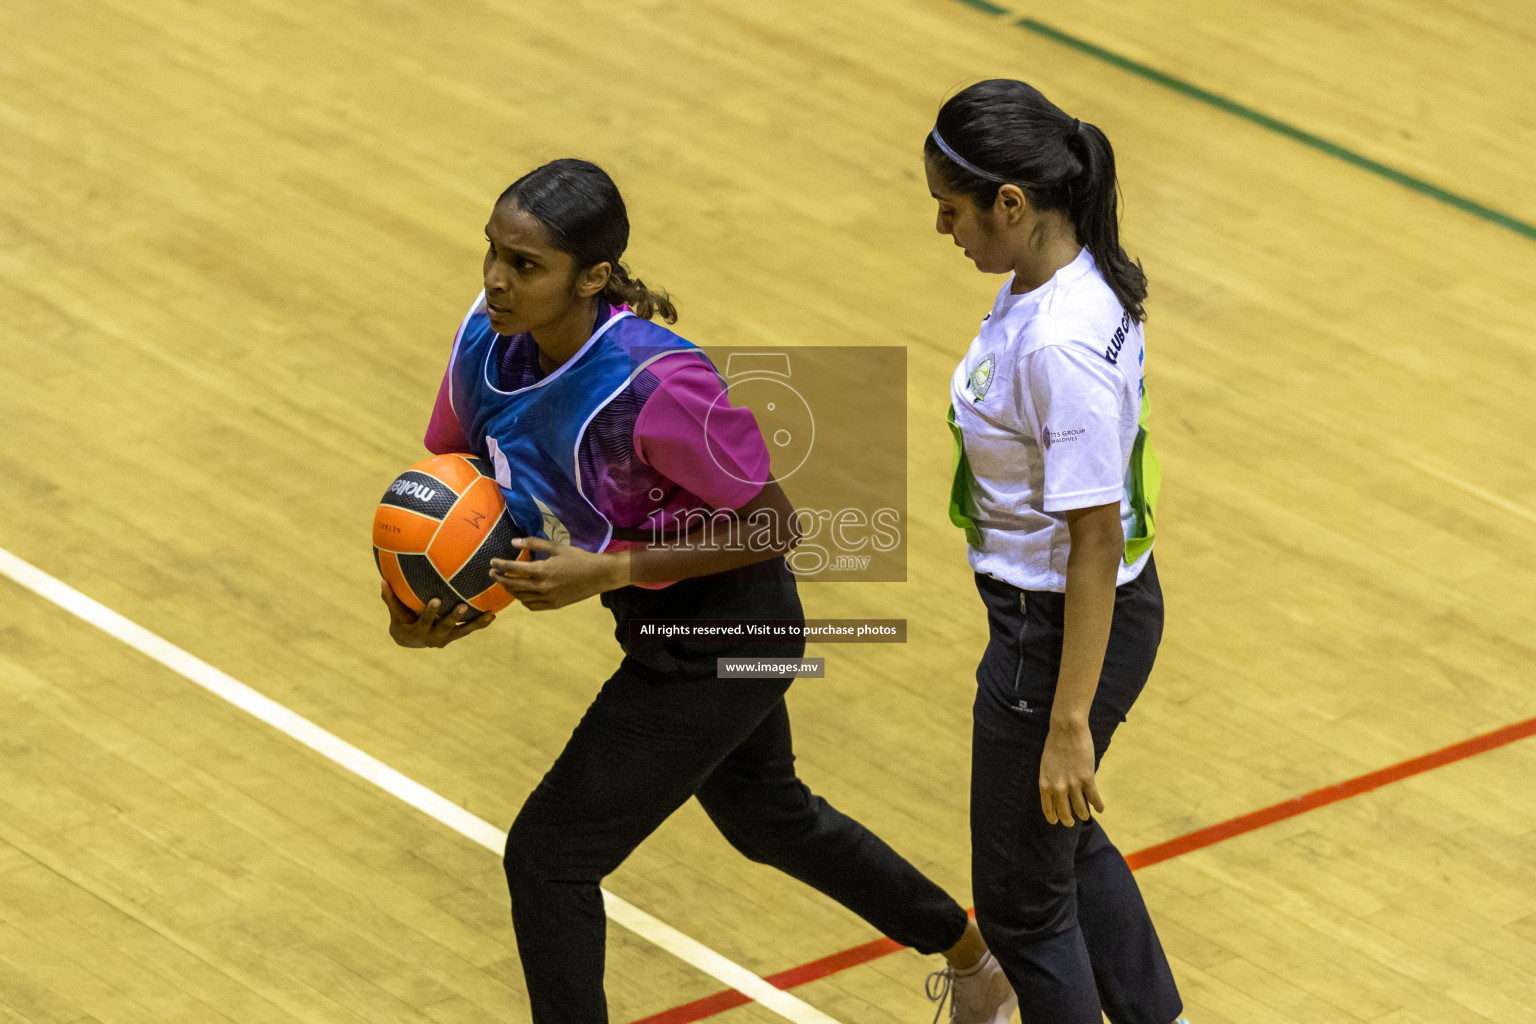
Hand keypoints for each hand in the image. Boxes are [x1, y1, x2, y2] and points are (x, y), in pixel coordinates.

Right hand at [380, 580, 494, 647]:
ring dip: (475, 623)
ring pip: (463, 631)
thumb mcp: (395, 611)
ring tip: (489, 614)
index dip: (431, 611)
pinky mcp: (455, 636)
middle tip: (463, 606)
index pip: (424, 620)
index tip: (436, 600)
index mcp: (419, 630)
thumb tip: (382, 580)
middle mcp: (434, 637)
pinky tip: (493, 615)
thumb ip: (390, 597)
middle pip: (446, 627)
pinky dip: (481, 624)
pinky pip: (469, 630)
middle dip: (454, 617)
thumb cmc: (402, 620)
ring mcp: (446, 638)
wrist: (410, 640)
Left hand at [489, 537, 623, 610]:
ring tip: (505, 582)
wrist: (598, 575)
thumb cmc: (578, 558)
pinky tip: (521, 594)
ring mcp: (547, 598)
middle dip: (500, 578)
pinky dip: (523, 600)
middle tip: (493, 573)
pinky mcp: (553, 605)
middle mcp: (542, 587)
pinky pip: (532, 606)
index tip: (492, 562)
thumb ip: (534, 543)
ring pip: (520, 597)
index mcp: (542, 570)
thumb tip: (514, 542)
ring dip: (510, 589)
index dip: (500, 565)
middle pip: (513, 585)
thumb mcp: (557, 547)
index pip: (513, 569)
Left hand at [1038, 718, 1103, 825]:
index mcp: (1045, 784)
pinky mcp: (1087, 779)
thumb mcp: (1046, 765)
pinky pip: (1094, 799)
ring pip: (1080, 809)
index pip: (1048, 809)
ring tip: (1085, 816)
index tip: (1056, 821)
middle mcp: (1058, 788)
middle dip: (1068, 821)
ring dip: (1083, 815)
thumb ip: (1051, 780)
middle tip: (1071, 822)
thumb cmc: (1055, 744)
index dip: (1053, 817)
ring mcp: (1073, 784)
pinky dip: (1098, 806)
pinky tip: (1100, 809)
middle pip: (1064, 813)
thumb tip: (1057, 792)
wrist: (1066, 729)